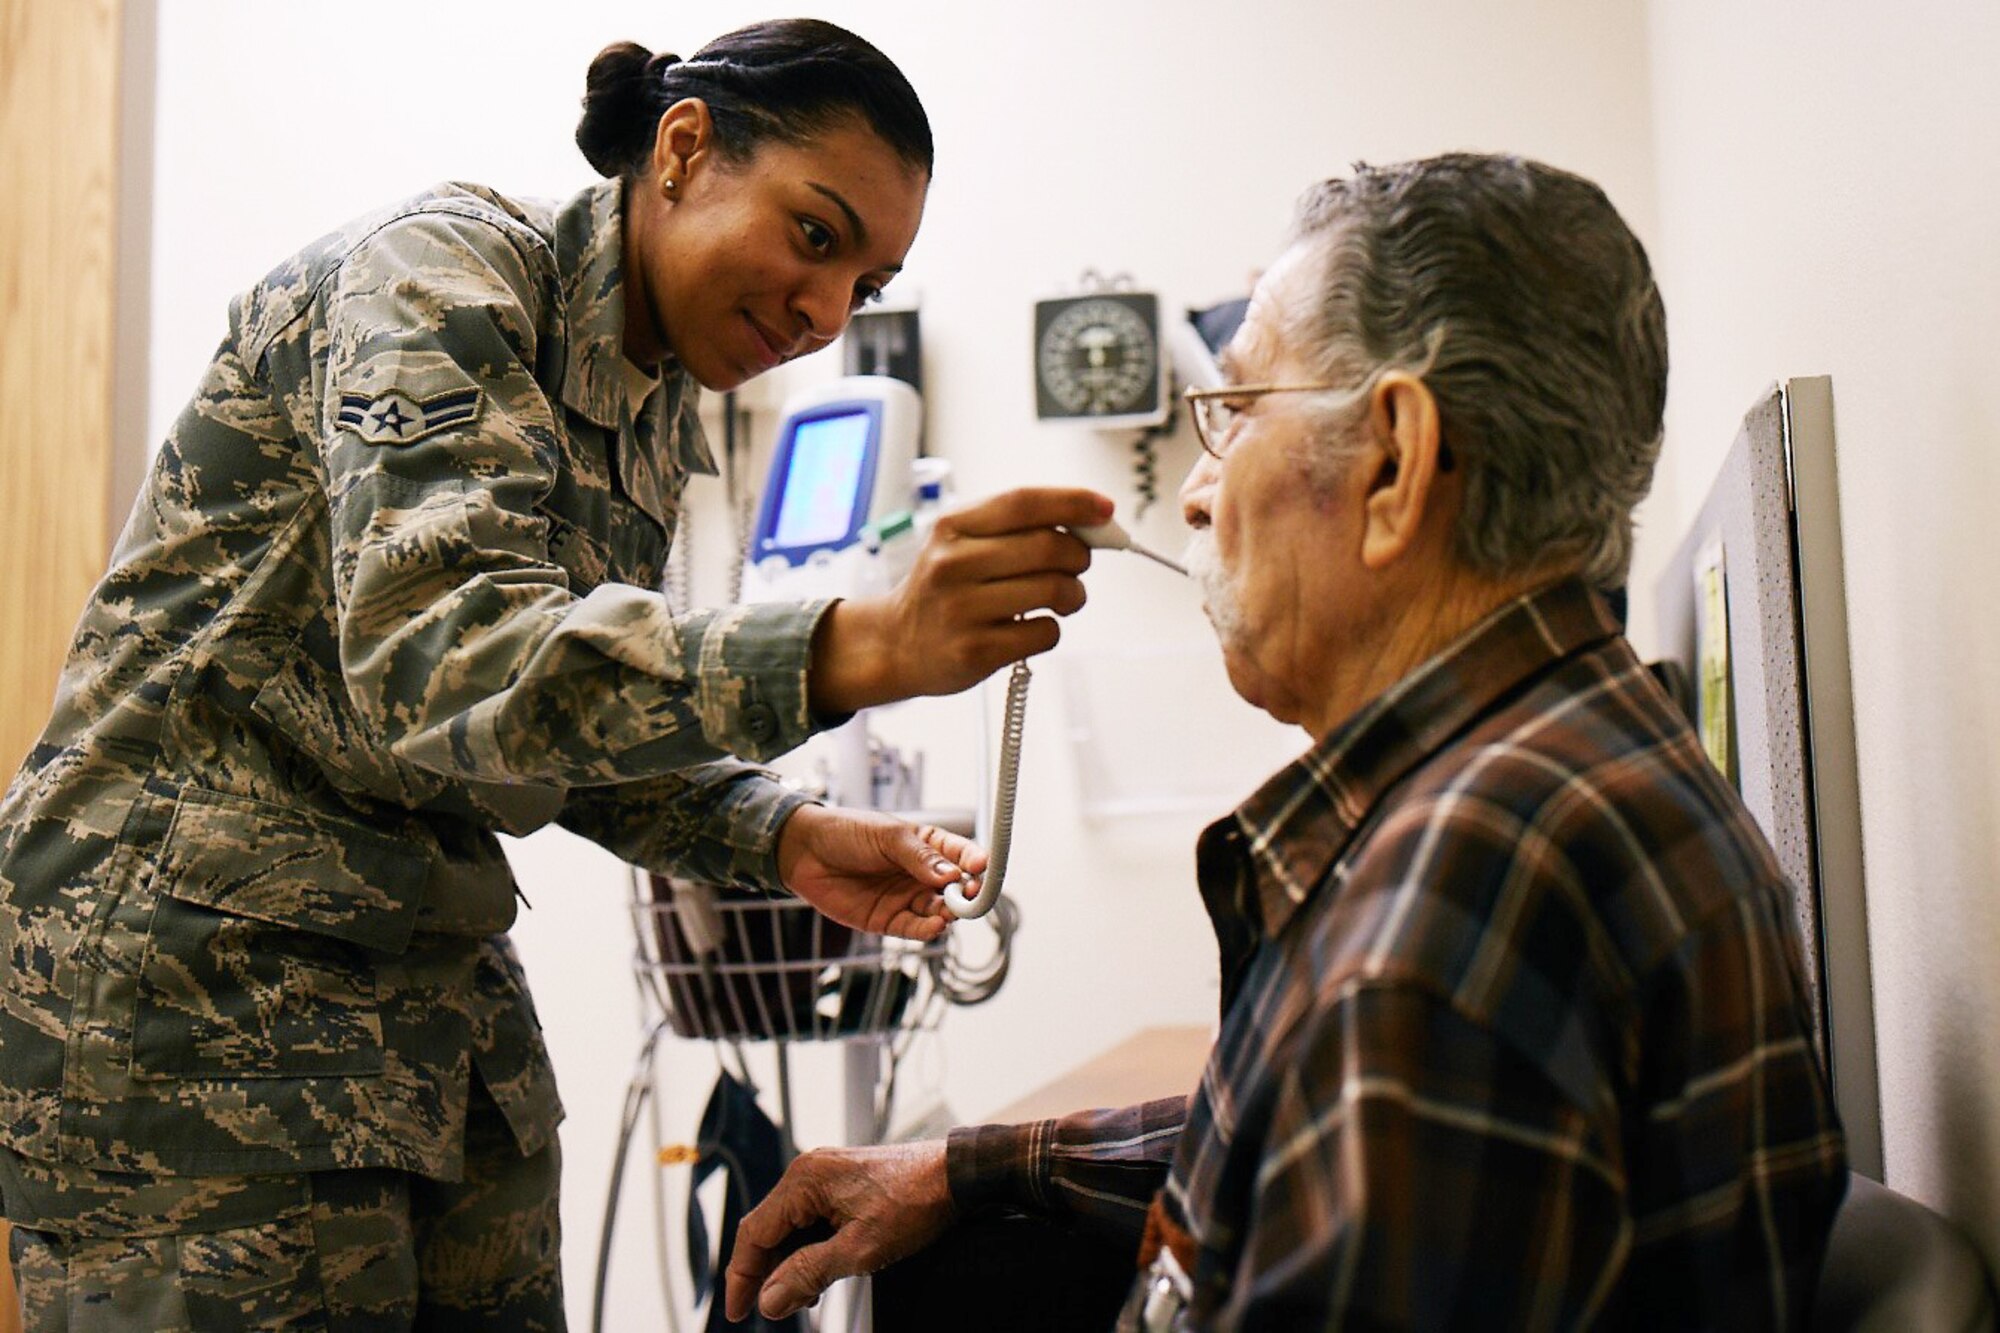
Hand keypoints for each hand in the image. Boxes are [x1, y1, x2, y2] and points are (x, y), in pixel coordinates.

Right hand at [724, 1140, 955, 1322]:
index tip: (738, 1311)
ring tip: (799, 1298)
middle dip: (765, 1272)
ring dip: (788, 1262)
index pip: (754, 1232)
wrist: (956, 1176)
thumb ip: (808, 1274)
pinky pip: (810, 1217)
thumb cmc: (915, 1201)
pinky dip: (807, 1247)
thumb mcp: (860, 1250)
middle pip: (767, 1229)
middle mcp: (809, 1171)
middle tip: (769, 1310)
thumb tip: (770, 1298)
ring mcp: (825, 1174)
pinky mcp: (842, 1181)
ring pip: (789, 1226)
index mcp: (805, 1181)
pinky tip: (818, 1274)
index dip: (742, 1276)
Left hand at [776, 805, 987, 941]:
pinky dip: (928, 929)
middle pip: (956, 888)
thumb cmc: (846, 833)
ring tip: (950, 911)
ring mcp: (906, 898)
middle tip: (970, 894)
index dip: (974, 861)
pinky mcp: (888, 920)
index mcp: (927, 846)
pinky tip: (935, 925)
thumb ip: (920, 857)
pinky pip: (914, 928)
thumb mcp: (886, 837)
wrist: (804, 853)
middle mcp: (921, 875)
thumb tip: (953, 875)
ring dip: (949, 912)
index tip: (981, 866)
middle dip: (967, 893)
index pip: (960, 854)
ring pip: (939, 910)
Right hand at [808, 487, 1114, 713]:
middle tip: (1077, 566)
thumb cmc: (944, 590)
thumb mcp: (962, 544)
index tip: (1104, 509)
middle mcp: (952, 564)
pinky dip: (1052, 628)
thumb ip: (1015, 529)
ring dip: (1074, 594)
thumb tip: (1090, 522)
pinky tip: (1032, 628)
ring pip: (1053, 589)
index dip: (1073, 502)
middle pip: (1048, 546)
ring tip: (1063, 598)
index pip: (1023, 503)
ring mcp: (961, 609)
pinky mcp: (975, 651)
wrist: (896, 644)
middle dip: (1079, 556)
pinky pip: (1044, 632)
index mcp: (952, 528)